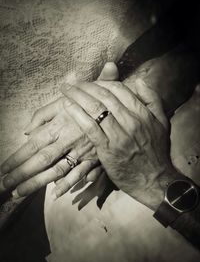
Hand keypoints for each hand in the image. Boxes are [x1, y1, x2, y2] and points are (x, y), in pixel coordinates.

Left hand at [0, 63, 118, 198]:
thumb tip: (27, 131)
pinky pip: (80, 173)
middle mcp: (67, 141)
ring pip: (56, 170)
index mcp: (58, 125)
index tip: (3, 169)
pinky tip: (55, 194)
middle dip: (21, 174)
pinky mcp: (93, 158)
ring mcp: (80, 152)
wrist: (114, 106)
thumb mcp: (63, 100)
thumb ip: (43, 114)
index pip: (33, 145)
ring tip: (19, 193)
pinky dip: (68, 184)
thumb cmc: (86, 100)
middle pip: (41, 160)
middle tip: (3, 186)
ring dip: (37, 183)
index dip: (17, 158)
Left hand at [61, 75, 181, 210]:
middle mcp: (130, 121)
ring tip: (65, 89)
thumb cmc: (156, 151)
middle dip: (86, 86)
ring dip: (77, 96)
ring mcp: (118, 135)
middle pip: (104, 96)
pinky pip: (89, 127)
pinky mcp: (106, 149)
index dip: (102, 82)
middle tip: (73, 82)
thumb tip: (139, 81)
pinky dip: (77, 114)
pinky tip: (67, 105)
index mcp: (142, 113)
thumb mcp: (162, 123)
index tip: (91, 81)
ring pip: (95, 108)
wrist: (154, 180)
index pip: (119, 89)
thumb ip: (152, 100)